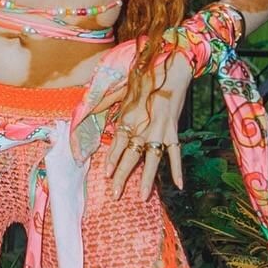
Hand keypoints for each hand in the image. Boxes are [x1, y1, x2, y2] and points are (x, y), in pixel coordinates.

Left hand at [101, 52, 192, 200]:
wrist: (171, 69)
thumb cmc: (145, 77)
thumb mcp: (120, 89)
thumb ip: (104, 102)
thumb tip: (88, 110)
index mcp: (128, 119)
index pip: (116, 145)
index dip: (111, 161)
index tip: (106, 175)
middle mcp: (142, 128)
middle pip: (131, 157)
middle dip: (122, 177)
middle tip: (115, 194)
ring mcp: (159, 132)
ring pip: (152, 160)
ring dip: (146, 179)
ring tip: (142, 197)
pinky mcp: (174, 131)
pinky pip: (175, 153)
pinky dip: (178, 169)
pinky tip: (179, 185)